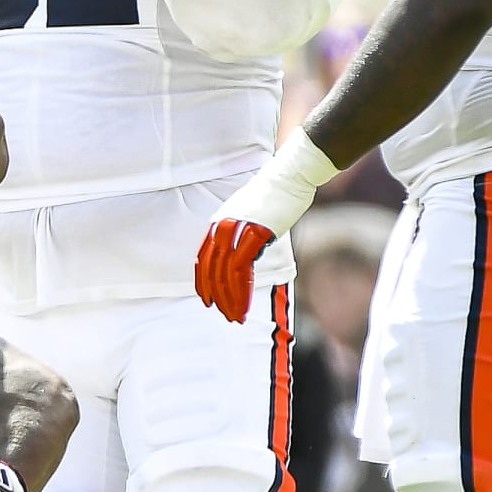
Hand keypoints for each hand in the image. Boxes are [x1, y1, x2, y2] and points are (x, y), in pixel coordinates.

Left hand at [194, 129, 336, 323]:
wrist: (289, 174)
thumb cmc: (272, 195)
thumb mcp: (247, 214)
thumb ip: (238, 234)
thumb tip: (240, 256)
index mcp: (217, 222)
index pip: (203, 259)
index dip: (203, 282)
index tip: (207, 300)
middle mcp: (222, 227)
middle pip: (212, 270)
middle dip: (218, 296)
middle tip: (225, 315)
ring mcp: (237, 230)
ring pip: (225, 274)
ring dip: (230, 299)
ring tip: (235, 316)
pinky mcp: (254, 234)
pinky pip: (242, 269)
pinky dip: (241, 290)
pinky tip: (244, 304)